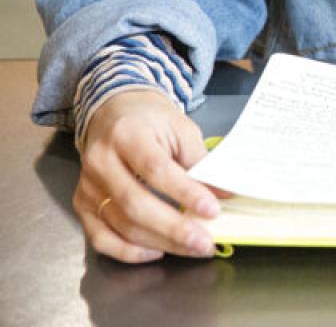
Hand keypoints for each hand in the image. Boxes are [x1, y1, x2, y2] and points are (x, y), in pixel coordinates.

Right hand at [74, 89, 220, 263]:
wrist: (114, 113)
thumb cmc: (152, 121)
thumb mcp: (180, 129)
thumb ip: (199, 160)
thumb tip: (223, 193)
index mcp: (128, 135)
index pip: (156, 169)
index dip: (185, 192)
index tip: (212, 209)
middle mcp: (101, 162)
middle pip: (135, 204)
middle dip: (173, 228)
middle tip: (204, 242)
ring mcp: (88, 187)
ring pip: (121, 226)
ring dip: (160, 242)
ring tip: (191, 248)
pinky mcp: (82, 205)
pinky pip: (101, 239)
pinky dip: (129, 252)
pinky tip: (157, 251)